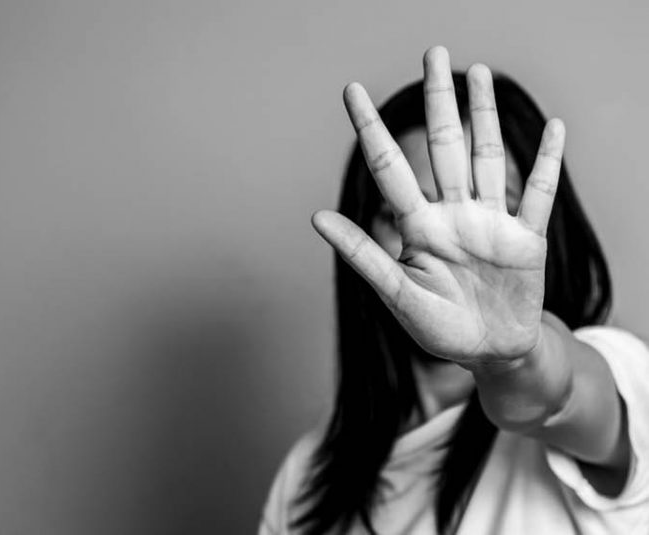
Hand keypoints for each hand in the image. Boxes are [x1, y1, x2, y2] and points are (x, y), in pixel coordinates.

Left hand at [312, 46, 564, 368]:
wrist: (490, 353)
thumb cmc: (440, 329)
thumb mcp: (398, 295)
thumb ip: (364, 255)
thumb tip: (317, 217)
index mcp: (418, 227)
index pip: (390, 167)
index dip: (370, 128)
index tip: (351, 89)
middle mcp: (453, 214)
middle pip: (444, 145)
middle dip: (439, 100)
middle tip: (433, 52)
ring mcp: (491, 222)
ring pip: (486, 156)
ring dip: (485, 115)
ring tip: (478, 72)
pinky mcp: (526, 237)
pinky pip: (538, 193)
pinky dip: (547, 162)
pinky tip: (554, 129)